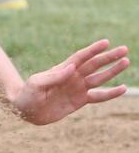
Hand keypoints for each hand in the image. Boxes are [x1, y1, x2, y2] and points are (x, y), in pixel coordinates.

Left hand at [12, 40, 129, 124]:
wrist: (26, 110)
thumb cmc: (27, 94)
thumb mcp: (36, 84)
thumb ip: (53, 76)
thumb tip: (72, 68)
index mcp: (62, 70)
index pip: (81, 57)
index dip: (93, 50)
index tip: (106, 42)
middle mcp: (73, 77)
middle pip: (94, 64)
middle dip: (109, 57)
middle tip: (124, 50)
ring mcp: (78, 88)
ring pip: (100, 78)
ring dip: (113, 71)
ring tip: (126, 62)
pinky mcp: (80, 101)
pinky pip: (99, 96)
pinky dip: (111, 93)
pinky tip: (122, 88)